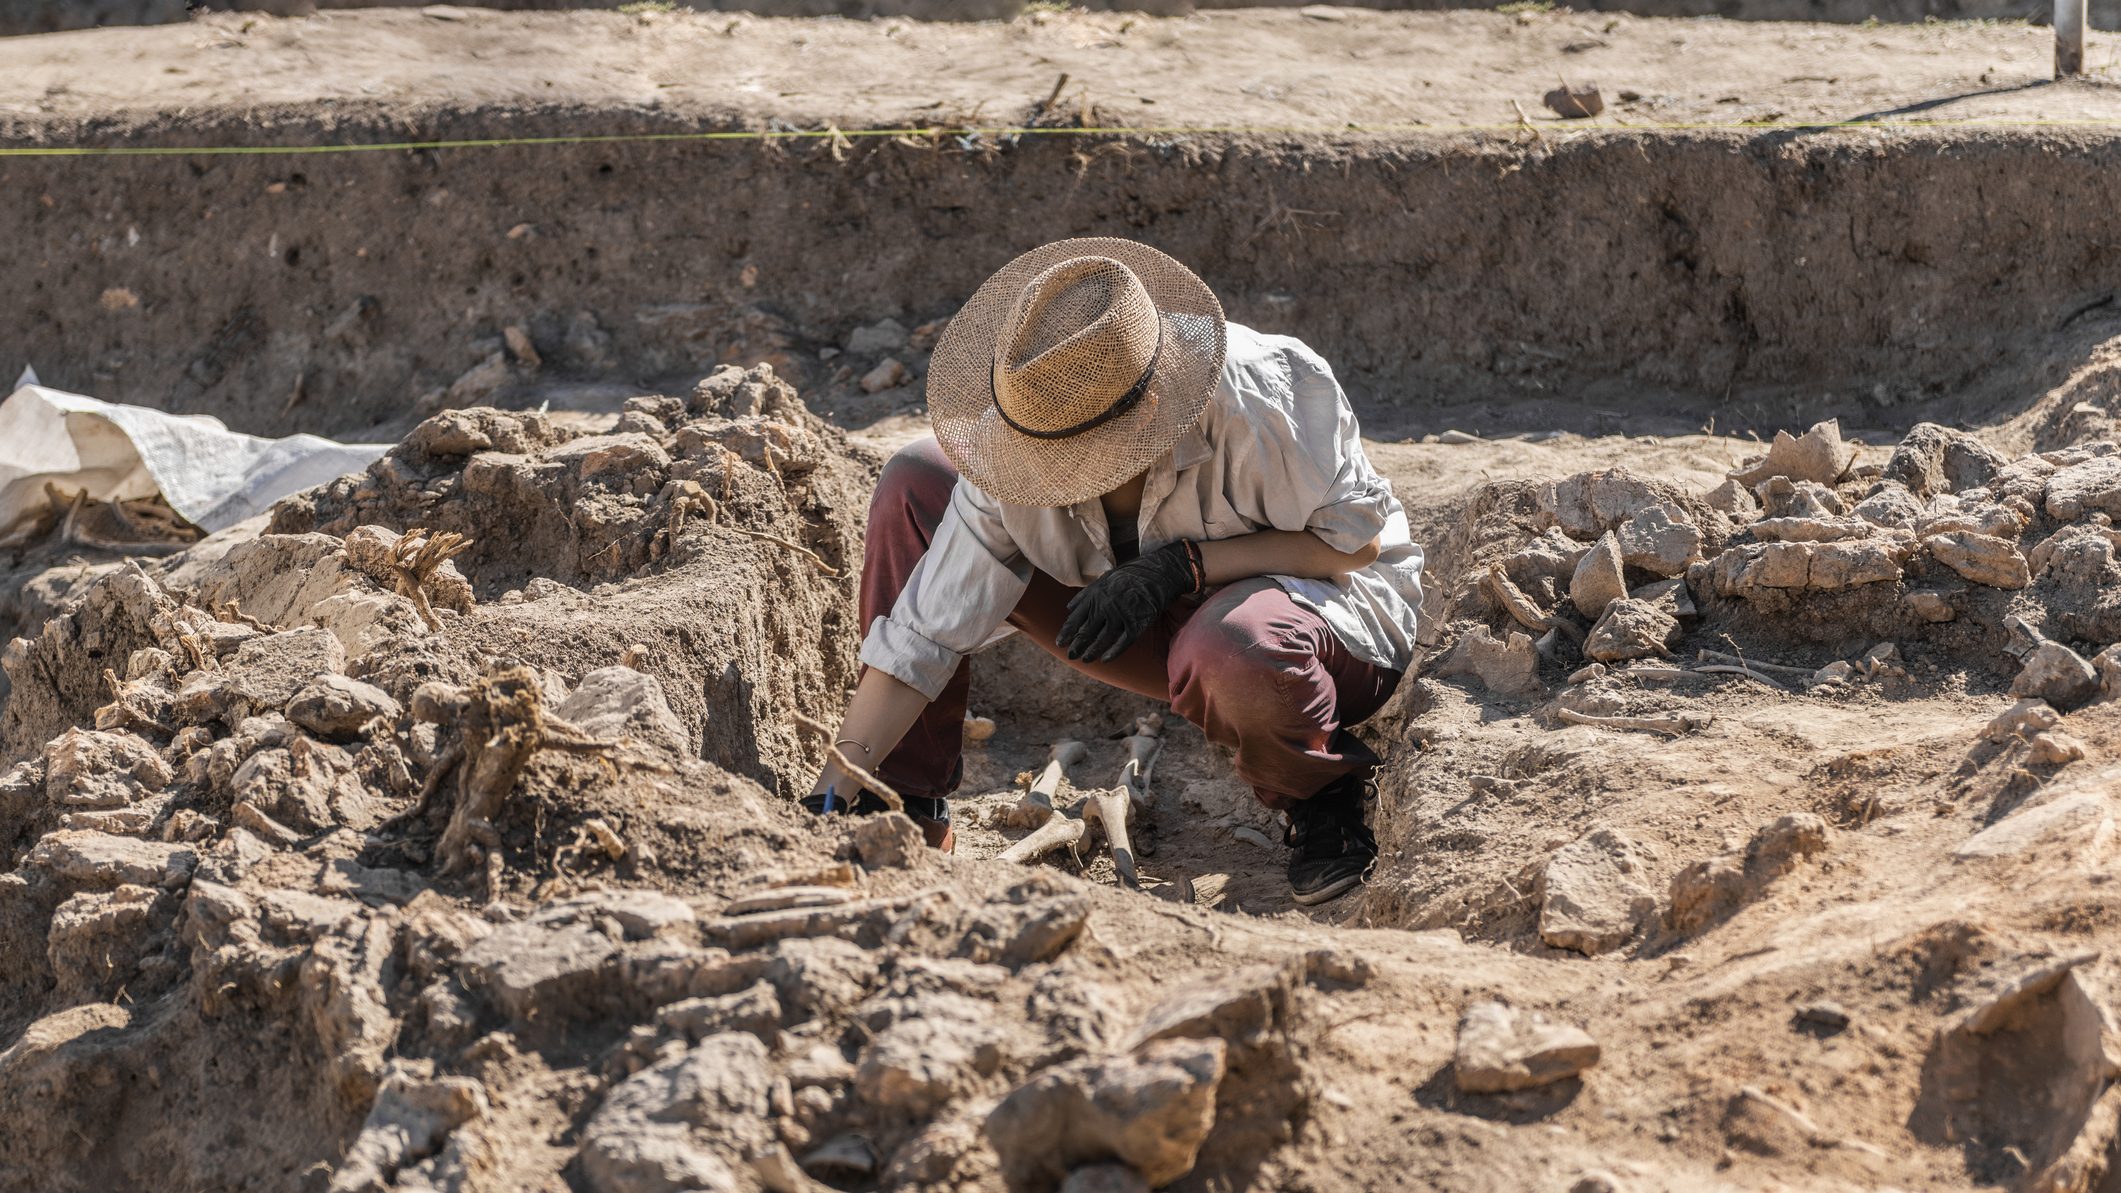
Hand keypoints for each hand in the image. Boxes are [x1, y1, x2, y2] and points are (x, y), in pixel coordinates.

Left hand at [1056, 540, 1202, 662]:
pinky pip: (1123, 642)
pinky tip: (1105, 659)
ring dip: (1092, 651)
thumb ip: (1085, 594)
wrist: (1158, 572)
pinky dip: (1113, 652)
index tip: (1059, 643)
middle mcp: (1105, 606)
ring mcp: (1121, 615)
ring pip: (1102, 639)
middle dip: (1076, 645)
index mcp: (1095, 595)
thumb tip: (1068, 607)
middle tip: (1070, 656)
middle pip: (1086, 631)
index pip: (1075, 618)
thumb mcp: (1104, 579)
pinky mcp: (1137, 623)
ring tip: (1085, 659)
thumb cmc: (1130, 575)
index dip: (1066, 633)